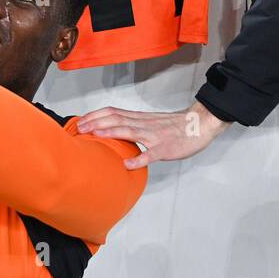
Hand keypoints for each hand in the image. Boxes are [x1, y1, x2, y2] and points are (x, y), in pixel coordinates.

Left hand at [75, 101, 231, 169]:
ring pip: (131, 131)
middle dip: (97, 122)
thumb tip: (112, 131)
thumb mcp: (150, 123)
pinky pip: (151, 153)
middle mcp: (144, 124)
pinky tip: (128, 165)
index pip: (114, 112)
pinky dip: (139, 159)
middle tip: (80, 128)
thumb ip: (132, 126)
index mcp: (140, 118)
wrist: (199, 125)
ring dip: (111, 133)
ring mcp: (155, 136)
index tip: (80, 121)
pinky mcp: (165, 148)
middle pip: (117, 119)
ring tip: (95, 136)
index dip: (96, 115)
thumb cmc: (174, 127)